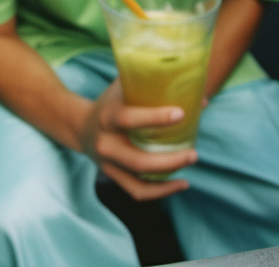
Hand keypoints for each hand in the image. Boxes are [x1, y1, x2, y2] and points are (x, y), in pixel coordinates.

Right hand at [78, 80, 196, 200]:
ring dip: (168, 175)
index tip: (181, 113)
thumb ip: (153, 86)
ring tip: (189, 162)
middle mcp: (105, 143)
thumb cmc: (111, 103)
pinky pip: (138, 191)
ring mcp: (108, 163)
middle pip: (139, 160)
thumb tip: (198, 98)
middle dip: (170, 160)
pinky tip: (181, 183)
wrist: (80, 127)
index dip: (155, 118)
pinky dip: (161, 191)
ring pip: (140, 178)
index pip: (129, 119)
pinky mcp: (113, 175)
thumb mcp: (123, 88)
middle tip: (193, 152)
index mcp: (107, 117)